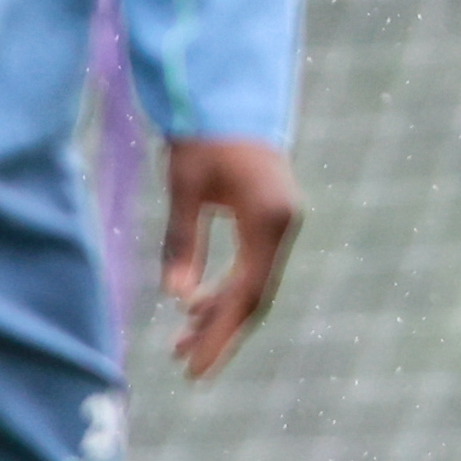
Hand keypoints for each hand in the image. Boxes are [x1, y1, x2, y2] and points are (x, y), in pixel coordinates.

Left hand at [160, 137, 302, 377]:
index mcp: (268, 219)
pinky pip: (252, 266)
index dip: (218, 334)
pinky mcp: (272, 218)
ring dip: (219, 313)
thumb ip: (182, 242)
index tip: (193, 367)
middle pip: (254, 298)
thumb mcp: (185, 188)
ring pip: (254, 285)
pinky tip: (195, 305)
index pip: (245, 293)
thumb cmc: (203, 134)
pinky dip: (226, 289)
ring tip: (179, 342)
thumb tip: (177, 298)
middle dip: (220, 334)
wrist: (229, 92)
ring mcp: (282, 223)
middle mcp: (283, 225)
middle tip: (185, 368)